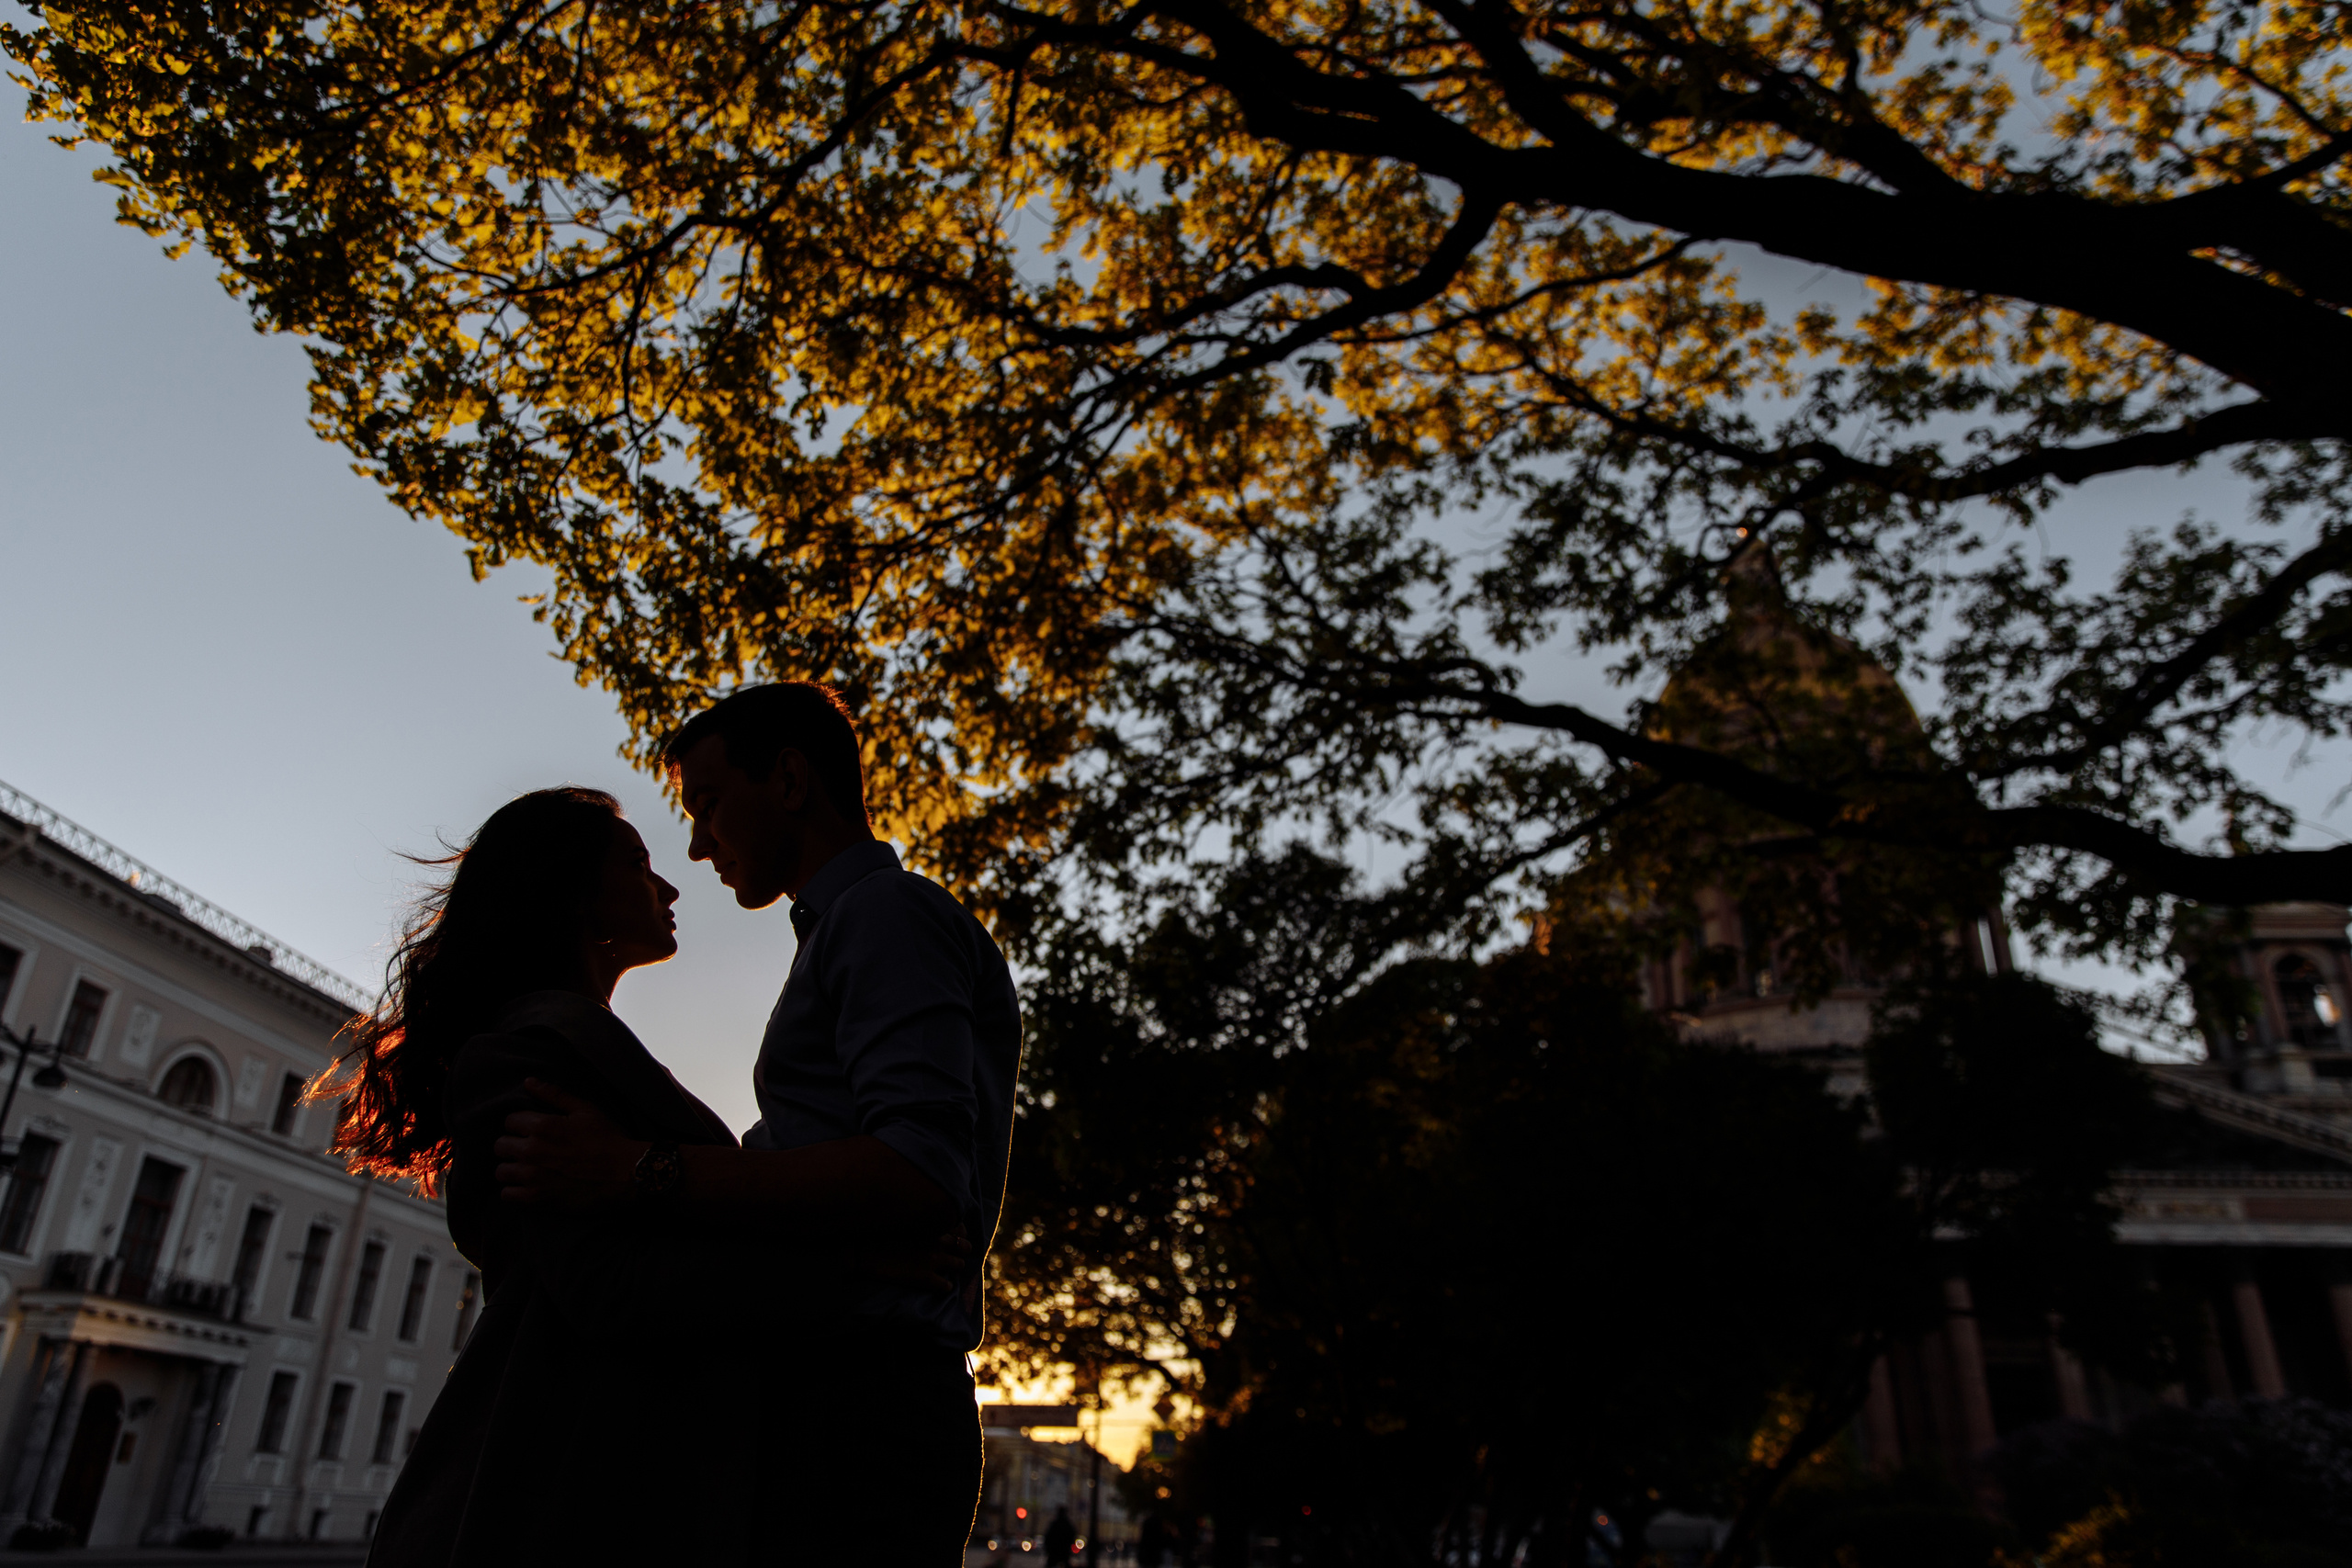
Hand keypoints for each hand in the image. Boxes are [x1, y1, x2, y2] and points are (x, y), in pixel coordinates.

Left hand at [494, 1078, 646, 1209]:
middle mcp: (532, 1150)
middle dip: (512, 1145)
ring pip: (500, 1172)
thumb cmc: (608, 1140)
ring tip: (526, 1169)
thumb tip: (528, 1081)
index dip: (520, 1124)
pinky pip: (507, 1195)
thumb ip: (554, 1095)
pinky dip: (514, 1191)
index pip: (509, 1121)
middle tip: (527, 1150)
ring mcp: (533, 1177)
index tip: (530, 1130)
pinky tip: (527, 1187)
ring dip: (511, 1169)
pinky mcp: (537, 1199)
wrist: (625, 1174)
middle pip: (500, 1146)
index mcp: (543, 1126)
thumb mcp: (585, 1110)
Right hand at [852, 1224, 972, 1293]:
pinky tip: (938, 1285)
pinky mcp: (926, 1279)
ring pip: (959, 1265)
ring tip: (945, 1270)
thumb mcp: (901, 1216)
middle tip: (952, 1255)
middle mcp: (938, 1241)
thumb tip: (922, 1219)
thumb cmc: (876, 1230)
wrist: (863, 1251)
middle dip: (960, 1251)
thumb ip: (918, 1217)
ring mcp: (934, 1260)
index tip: (955, 1237)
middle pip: (965, 1247)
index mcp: (932, 1224)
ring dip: (954, 1267)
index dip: (960, 1234)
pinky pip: (947, 1286)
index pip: (960, 1227)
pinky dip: (945, 1286)